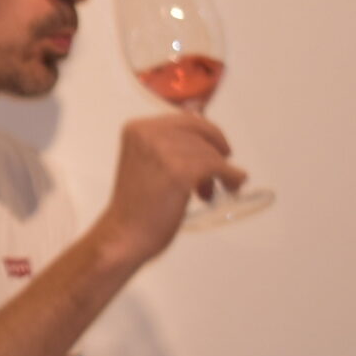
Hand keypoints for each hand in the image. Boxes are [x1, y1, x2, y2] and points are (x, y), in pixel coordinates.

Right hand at [94, 112, 243, 264]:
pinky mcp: (179, 171)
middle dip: (216, 152)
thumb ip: (170, 145)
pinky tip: (230, 186)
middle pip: (201, 133)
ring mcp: (163, 152)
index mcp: (137, 129)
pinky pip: (217, 167)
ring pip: (210, 152)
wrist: (125, 234)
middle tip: (222, 172)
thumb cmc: (136, 204)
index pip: (186, 120)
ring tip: (213, 190)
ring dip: (222, 170)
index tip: (219, 149)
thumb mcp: (148, 162)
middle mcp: (148, 134)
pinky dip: (229, 177)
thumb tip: (211, 136)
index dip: (209, 134)